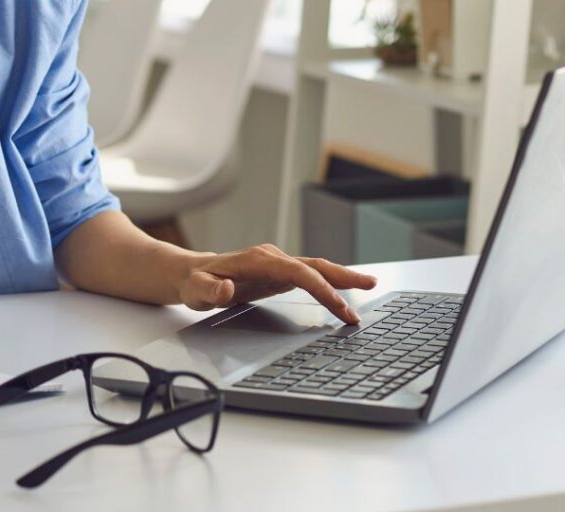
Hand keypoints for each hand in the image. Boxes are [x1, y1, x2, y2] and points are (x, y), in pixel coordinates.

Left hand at [175, 243, 376, 323]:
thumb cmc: (196, 284)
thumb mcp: (196, 291)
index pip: (298, 272)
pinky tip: (344, 289)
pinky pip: (310, 274)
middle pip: (314, 264)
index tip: (339, 306)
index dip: (320, 287)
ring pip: (315, 267)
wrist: (193, 275)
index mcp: (258, 260)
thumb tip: (226, 288)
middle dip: (343, 276)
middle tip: (371, 286)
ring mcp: (277, 263)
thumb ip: (210, 291)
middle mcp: (272, 257)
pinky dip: (329, 280)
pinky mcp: (279, 272)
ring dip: (341, 276)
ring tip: (369, 284)